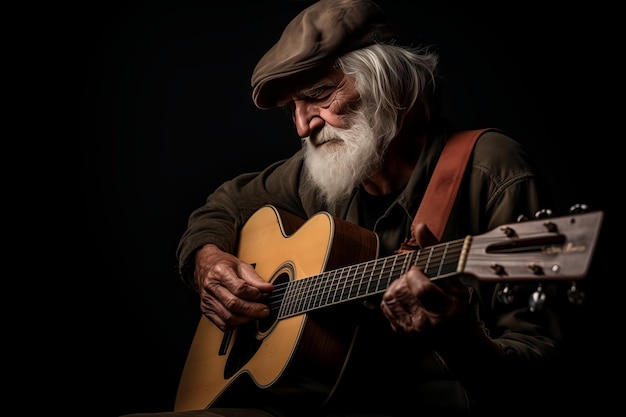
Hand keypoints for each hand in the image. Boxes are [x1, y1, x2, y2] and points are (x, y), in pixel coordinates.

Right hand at [194, 244, 273, 330]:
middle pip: (233, 304)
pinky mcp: (206, 310)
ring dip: (246, 319)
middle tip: (265, 310)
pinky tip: (244, 318)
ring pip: (228, 317)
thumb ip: (255, 279)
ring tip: (256, 315)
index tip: (263, 295)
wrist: (207, 266)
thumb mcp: (242, 266)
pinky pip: (223, 324)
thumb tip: (268, 289)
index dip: (253, 294)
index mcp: (220, 272)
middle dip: (252, 310)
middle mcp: (211, 286)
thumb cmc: (225, 265)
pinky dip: (236, 324)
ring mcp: (207, 300)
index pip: (238, 288)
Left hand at [380, 222, 471, 338]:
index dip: (415, 274)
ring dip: (397, 286)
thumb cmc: (458, 308)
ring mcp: (412, 330)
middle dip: (405, 278)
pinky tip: (405, 297)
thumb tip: (420, 227)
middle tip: (417, 280)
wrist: (457, 340)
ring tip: (412, 288)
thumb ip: (434, 251)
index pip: (420, 288)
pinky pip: (385, 307)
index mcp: (446, 310)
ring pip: (389, 296)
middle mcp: (427, 323)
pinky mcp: (401, 331)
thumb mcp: (455, 278)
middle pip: (400, 290)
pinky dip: (392, 297)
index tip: (420, 271)